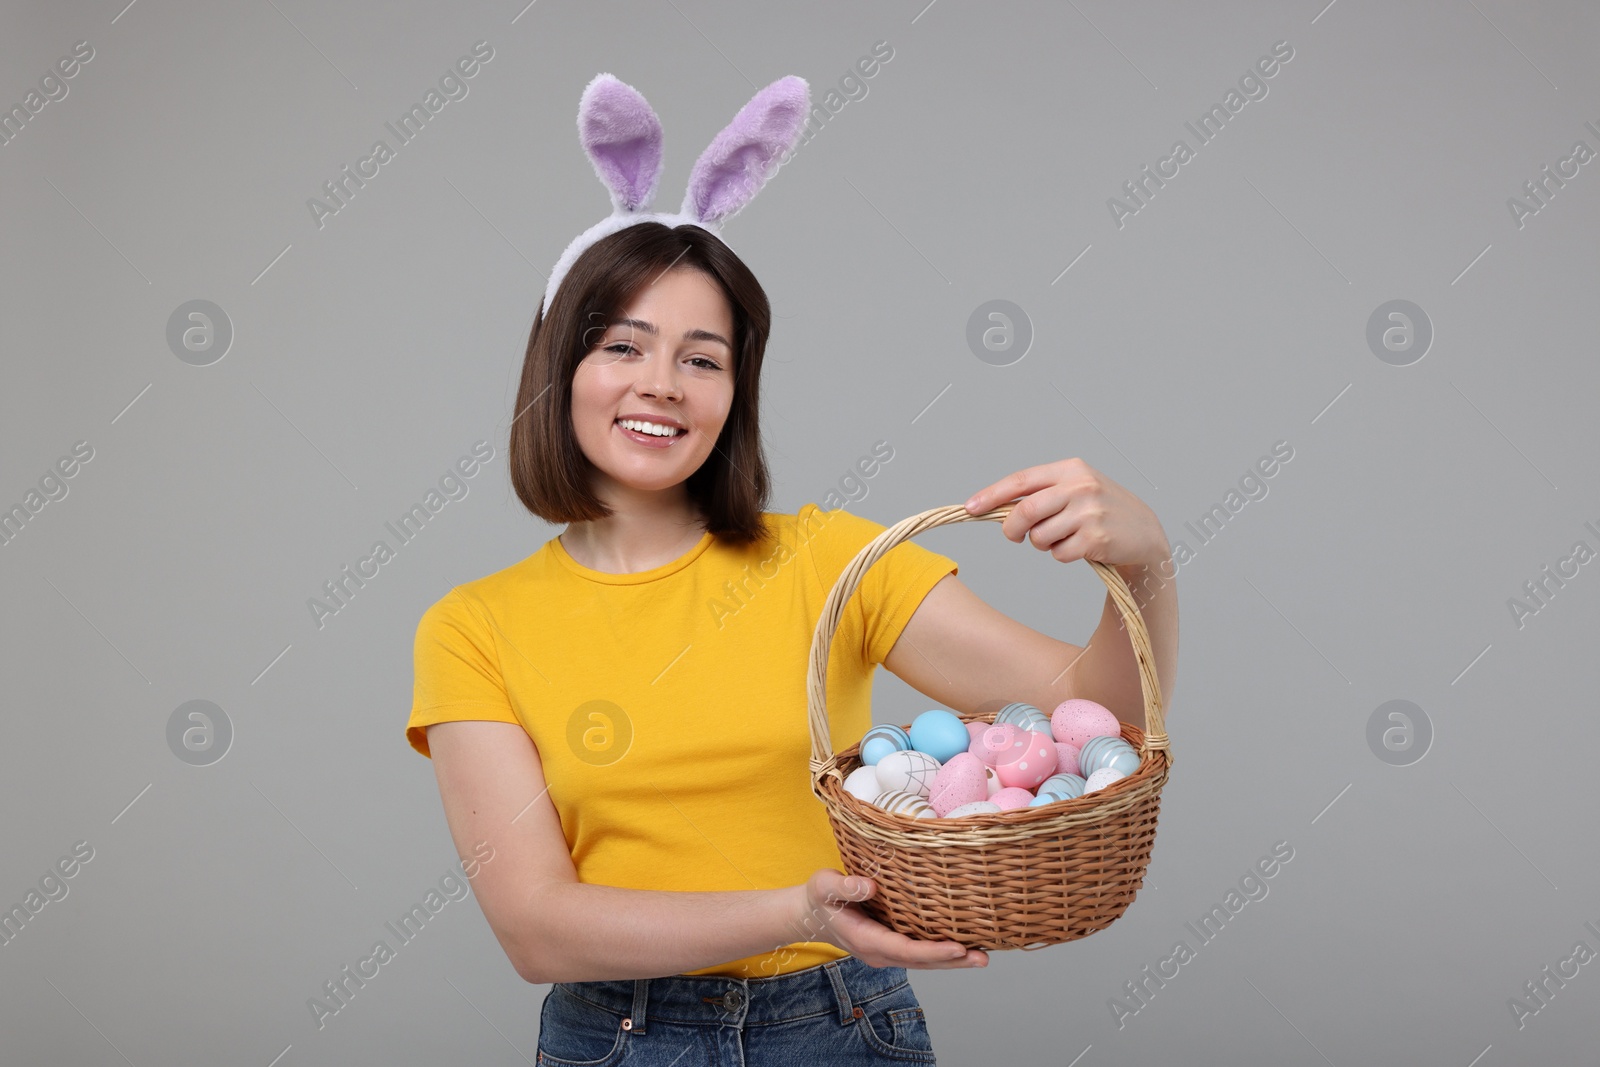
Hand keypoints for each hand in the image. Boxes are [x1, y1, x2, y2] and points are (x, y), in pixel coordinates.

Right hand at [792, 869, 988, 969]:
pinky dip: (943, 953)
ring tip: (982, 957)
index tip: (957, 947)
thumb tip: (869, 886)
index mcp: (866, 939)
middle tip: (983, 958)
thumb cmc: (819, 898)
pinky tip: (963, 947)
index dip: (932, 950)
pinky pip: (920, 954)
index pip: (905, 949)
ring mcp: (887, 952)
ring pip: (924, 961)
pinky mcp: (892, 946)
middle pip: (921, 961)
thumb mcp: (824, 885)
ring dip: (953, 961)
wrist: (809, 914)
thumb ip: (844, 886)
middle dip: (953, 961)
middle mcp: (880, 952)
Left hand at [964, 458, 1168, 567]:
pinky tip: (1080, 548)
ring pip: (1039, 536)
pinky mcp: (1096, 538)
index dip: (992, 495)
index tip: (970, 507)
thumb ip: (1042, 493)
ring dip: (1042, 544)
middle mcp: (1080, 486)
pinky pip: (1058, 554)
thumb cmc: (1100, 511)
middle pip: (1024, 510)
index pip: (1021, 480)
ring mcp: (1089, 512)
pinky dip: (1061, 556)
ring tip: (1062, 538)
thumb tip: (996, 507)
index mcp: (1071, 469)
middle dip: (1012, 529)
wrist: (1145, 532)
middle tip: (1014, 537)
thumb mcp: (1076, 489)